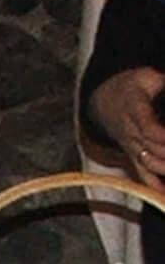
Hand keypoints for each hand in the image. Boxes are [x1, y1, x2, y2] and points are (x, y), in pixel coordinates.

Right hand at [90, 67, 164, 184]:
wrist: (105, 101)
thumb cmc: (131, 87)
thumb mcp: (147, 77)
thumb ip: (163, 82)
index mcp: (132, 110)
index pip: (149, 129)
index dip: (164, 137)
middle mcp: (130, 132)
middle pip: (154, 150)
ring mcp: (131, 147)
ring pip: (150, 165)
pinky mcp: (134, 157)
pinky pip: (144, 175)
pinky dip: (157, 187)